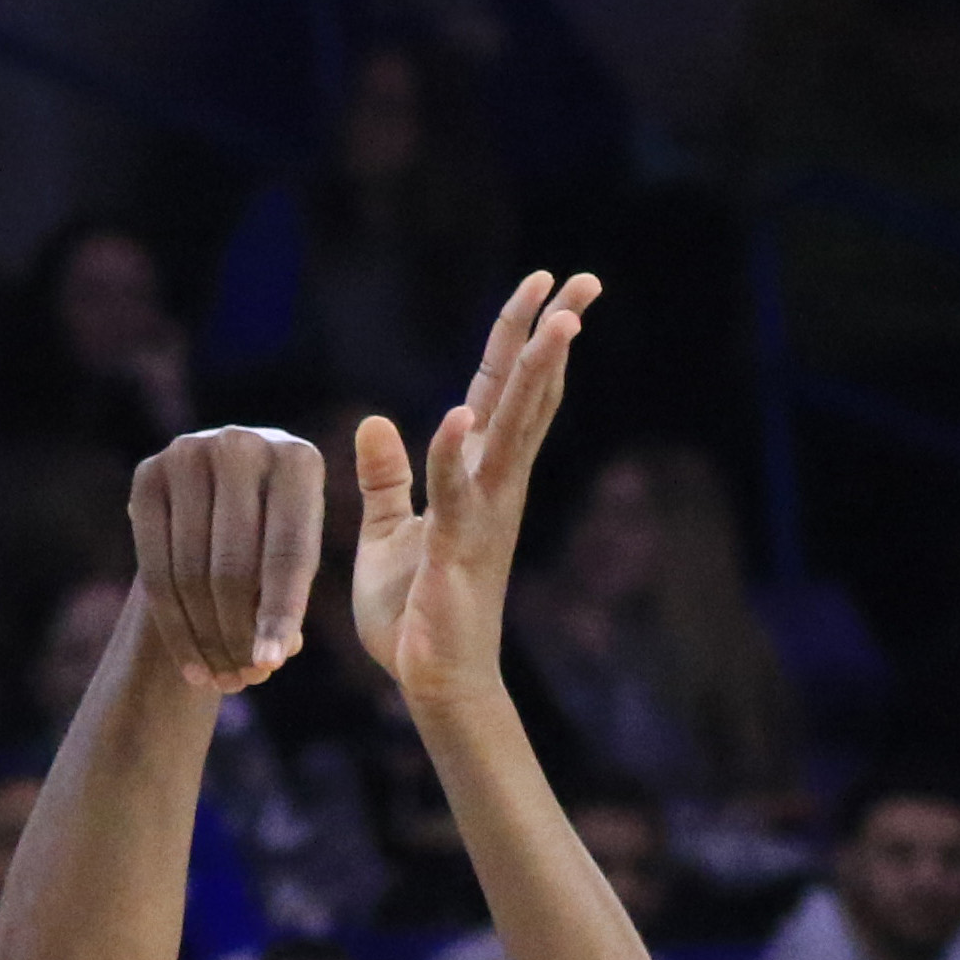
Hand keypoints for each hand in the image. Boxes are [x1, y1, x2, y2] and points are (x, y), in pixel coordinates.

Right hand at [129, 427, 324, 693]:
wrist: (219, 498)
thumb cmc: (274, 539)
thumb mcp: (297, 558)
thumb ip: (294, 598)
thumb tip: (279, 651)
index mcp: (299, 460)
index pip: (288, 552)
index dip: (279, 615)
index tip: (270, 667)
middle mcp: (242, 444)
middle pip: (232, 567)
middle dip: (237, 634)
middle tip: (245, 680)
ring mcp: (188, 453)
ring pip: (191, 574)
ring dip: (206, 640)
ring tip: (224, 680)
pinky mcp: (147, 475)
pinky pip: (155, 570)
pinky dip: (174, 628)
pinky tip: (191, 666)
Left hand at [353, 271, 600, 706]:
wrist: (431, 680)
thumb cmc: (414, 612)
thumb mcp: (388, 532)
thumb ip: (388, 477)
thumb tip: (376, 420)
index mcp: (477, 474)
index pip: (501, 391)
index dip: (520, 336)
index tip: (547, 284)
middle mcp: (493, 486)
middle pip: (526, 396)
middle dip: (552, 337)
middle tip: (583, 279)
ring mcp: (483, 516)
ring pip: (512, 433)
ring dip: (534, 378)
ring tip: (558, 322)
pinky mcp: (458, 551)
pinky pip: (455, 495)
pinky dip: (453, 455)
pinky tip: (459, 414)